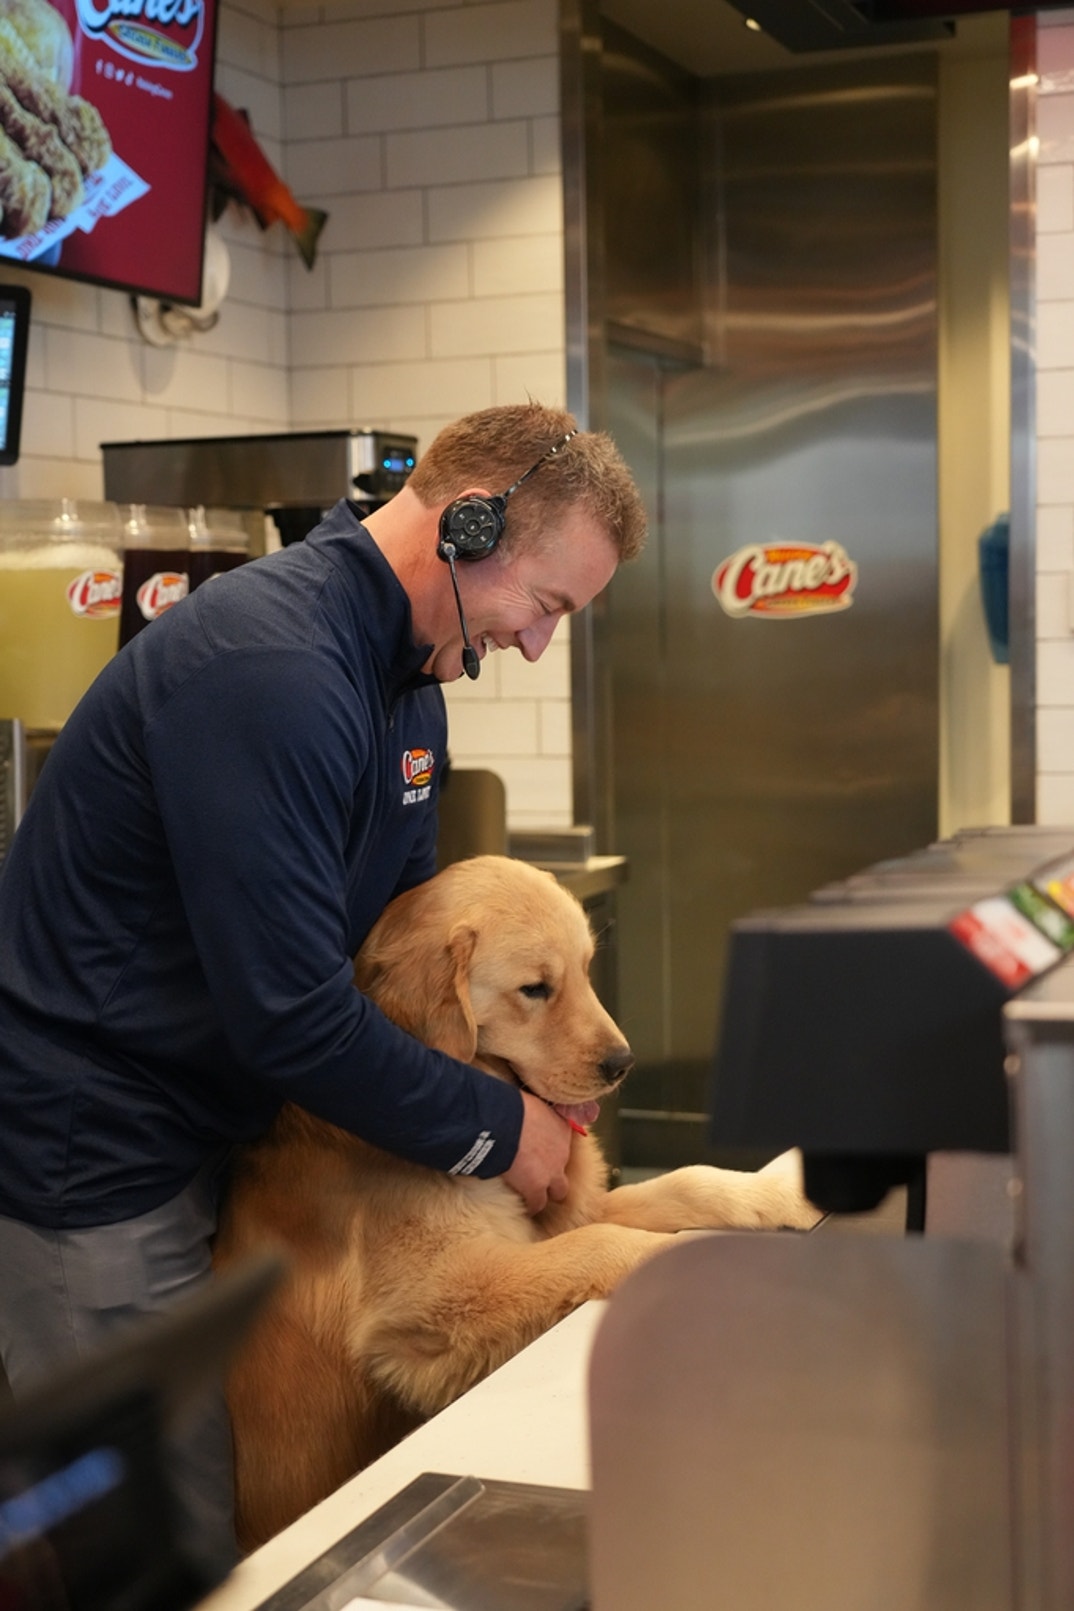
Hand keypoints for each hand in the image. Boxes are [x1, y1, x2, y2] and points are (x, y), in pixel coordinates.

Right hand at [502, 1091, 570, 1215]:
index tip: (542, 1151)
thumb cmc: (510, 1107)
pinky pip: (537, 1203)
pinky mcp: (537, 1188)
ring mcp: (552, 1172)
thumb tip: (525, 1110)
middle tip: (540, 1175)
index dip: (553, 1148)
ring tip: (534, 1196)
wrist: (502, 1124)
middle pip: (565, 1168)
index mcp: (562, 1127)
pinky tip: (522, 1206)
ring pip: (558, 1191)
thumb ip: (535, 1112)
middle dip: (555, 1174)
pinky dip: (530, 1205)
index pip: (565, 1141)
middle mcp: (563, 1151)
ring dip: (547, 1192)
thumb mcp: (531, 1102)